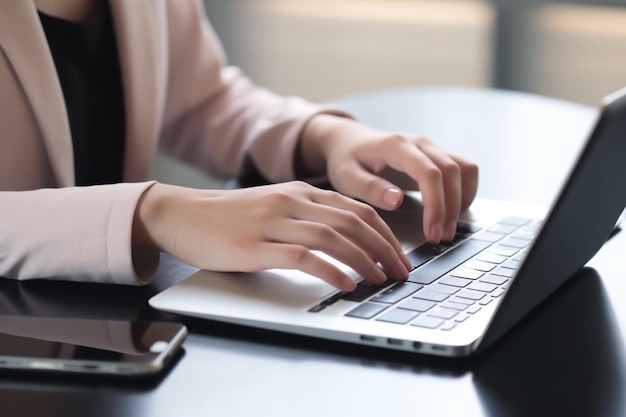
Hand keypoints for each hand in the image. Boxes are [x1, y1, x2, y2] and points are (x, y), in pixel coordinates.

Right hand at [133, 182, 410, 290]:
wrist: (181, 214)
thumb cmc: (229, 217)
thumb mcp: (274, 208)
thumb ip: (306, 217)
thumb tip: (345, 241)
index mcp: (300, 192)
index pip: (356, 209)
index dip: (385, 233)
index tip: (399, 255)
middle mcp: (291, 202)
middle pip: (353, 222)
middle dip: (384, 249)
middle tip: (400, 273)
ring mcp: (272, 222)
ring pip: (332, 237)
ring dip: (363, 260)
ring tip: (380, 280)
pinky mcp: (254, 246)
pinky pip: (302, 256)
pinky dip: (329, 270)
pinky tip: (344, 283)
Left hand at [299, 115, 478, 242]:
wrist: (348, 141)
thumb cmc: (346, 159)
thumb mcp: (347, 176)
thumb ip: (370, 188)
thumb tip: (397, 200)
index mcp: (396, 146)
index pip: (429, 173)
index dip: (436, 204)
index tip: (432, 232)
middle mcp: (419, 143)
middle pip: (452, 172)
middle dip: (451, 208)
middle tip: (440, 238)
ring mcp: (431, 147)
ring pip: (464, 169)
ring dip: (463, 200)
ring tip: (447, 228)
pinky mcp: (436, 156)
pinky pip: (464, 169)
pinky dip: (465, 191)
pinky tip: (451, 212)